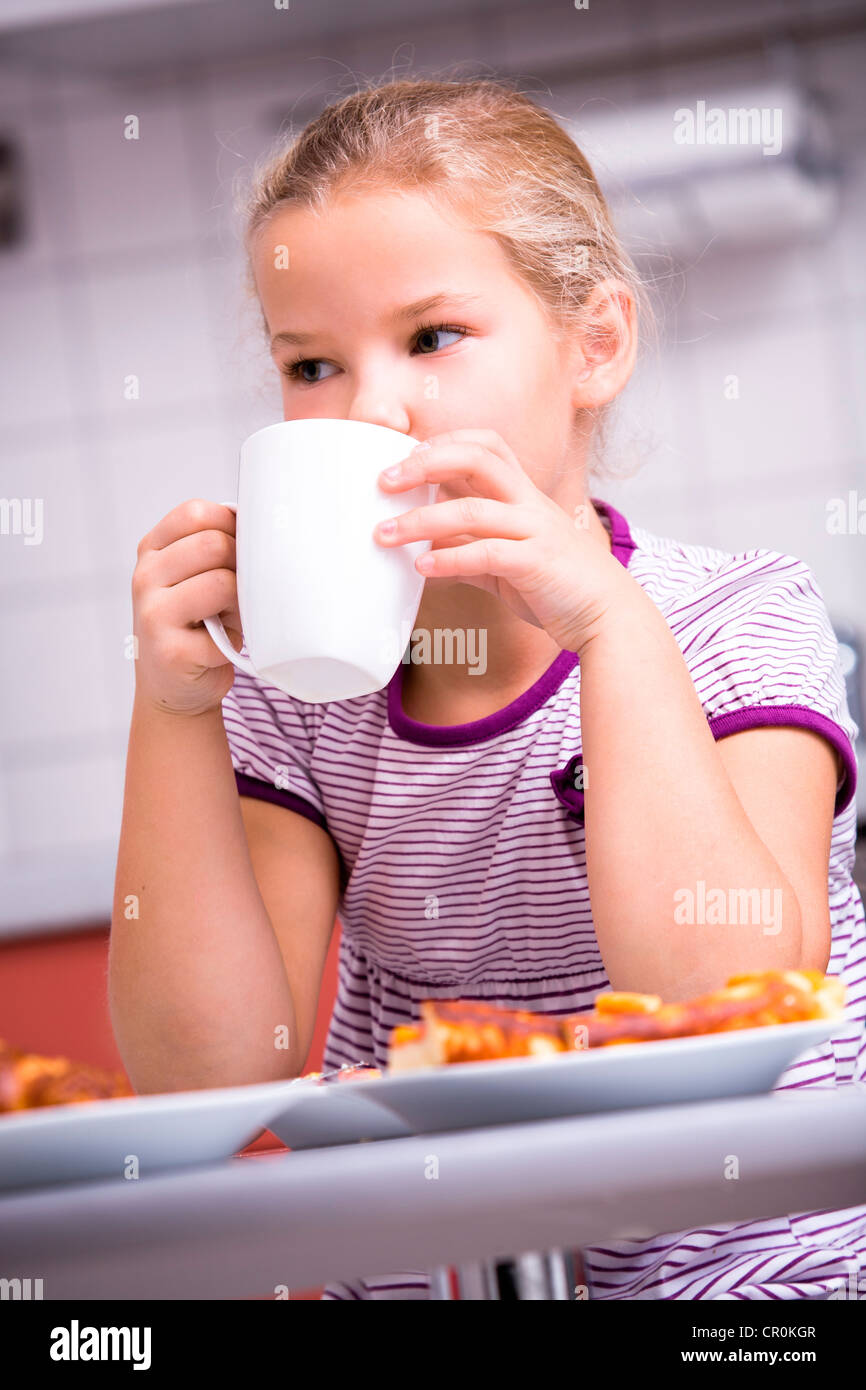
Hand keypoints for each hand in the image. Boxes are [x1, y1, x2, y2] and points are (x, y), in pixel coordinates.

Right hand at [132, 499, 242, 716]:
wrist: (175, 685)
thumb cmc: (199, 624)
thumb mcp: (198, 575)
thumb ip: (217, 547)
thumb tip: (261, 530)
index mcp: (152, 550)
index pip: (196, 513)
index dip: (230, 527)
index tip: (240, 552)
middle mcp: (145, 577)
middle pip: (214, 544)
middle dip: (241, 567)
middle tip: (238, 593)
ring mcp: (153, 613)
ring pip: (222, 583)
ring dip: (240, 604)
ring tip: (229, 619)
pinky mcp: (170, 651)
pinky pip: (226, 633)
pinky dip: (234, 642)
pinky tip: (219, 649)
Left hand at [373, 428, 625, 652]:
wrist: (608, 618)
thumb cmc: (557, 587)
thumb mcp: (507, 561)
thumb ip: (468, 550)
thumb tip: (423, 551)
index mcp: (525, 494)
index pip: (485, 445)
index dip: (443, 443)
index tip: (402, 459)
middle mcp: (530, 503)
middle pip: (477, 457)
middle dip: (425, 463)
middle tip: (383, 482)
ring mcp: (536, 530)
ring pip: (471, 510)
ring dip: (420, 520)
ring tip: (384, 534)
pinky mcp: (536, 563)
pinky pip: (485, 553)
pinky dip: (448, 559)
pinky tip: (421, 567)